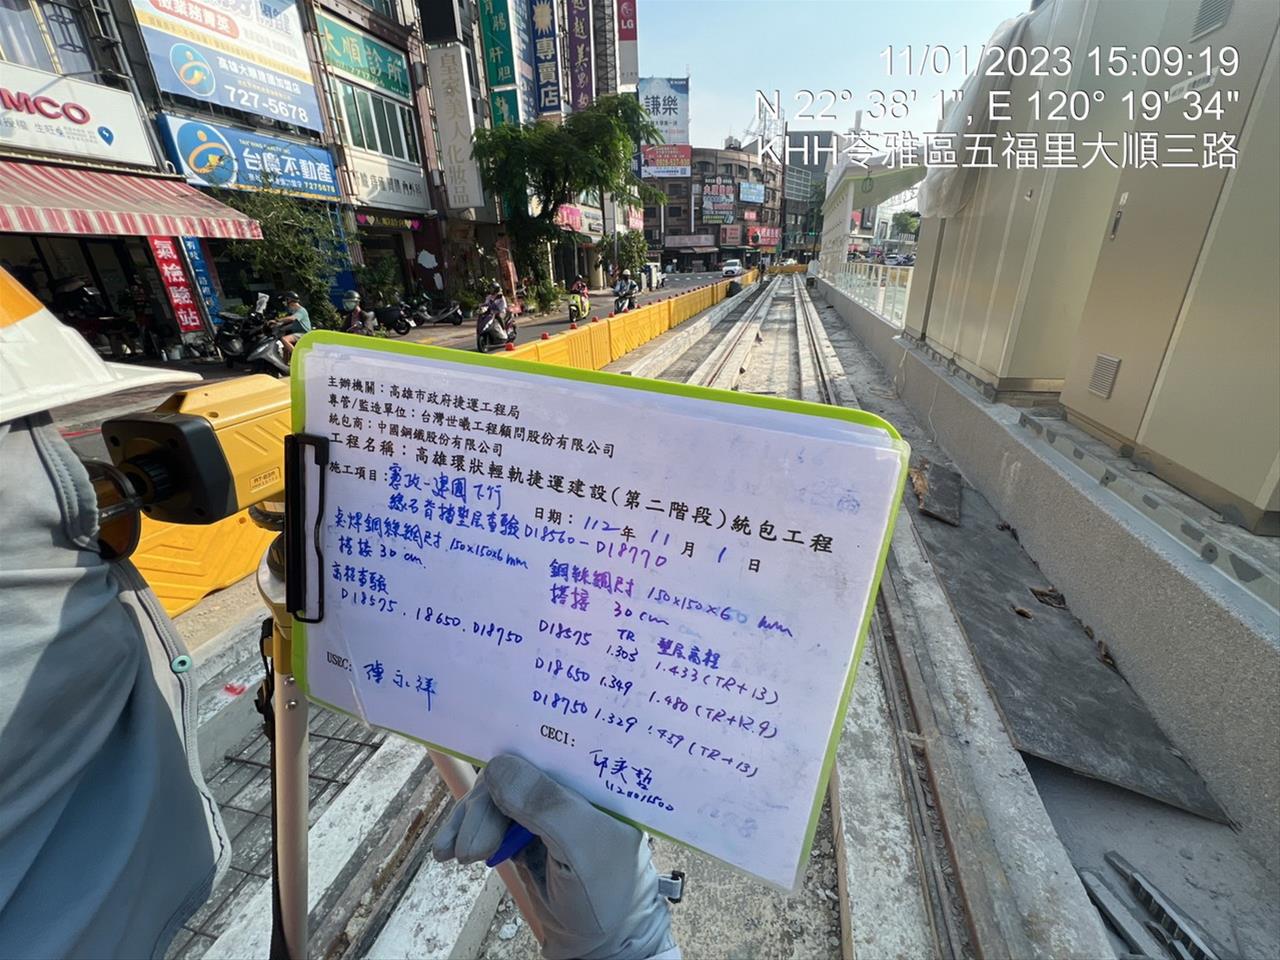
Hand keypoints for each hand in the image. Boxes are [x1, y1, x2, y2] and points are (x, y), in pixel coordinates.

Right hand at [433, 754, 675, 959]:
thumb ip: (546, 803)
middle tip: (470, 848)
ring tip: (454, 855)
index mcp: (600, 779)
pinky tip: (448, 851)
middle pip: (517, 773)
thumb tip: (499, 766)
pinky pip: (491, 821)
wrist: (600, 952)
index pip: (556, 742)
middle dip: (486, 805)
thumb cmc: (608, 897)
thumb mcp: (583, 847)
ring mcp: (549, 812)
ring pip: (498, 797)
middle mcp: (575, 788)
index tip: (482, 745)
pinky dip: (467, 833)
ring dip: (469, 822)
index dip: (520, 742)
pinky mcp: (527, 835)